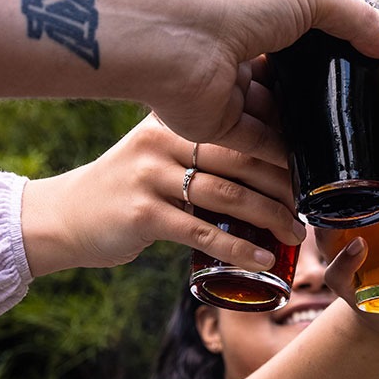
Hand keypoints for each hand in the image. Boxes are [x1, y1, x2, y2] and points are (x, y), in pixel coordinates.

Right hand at [21, 112, 304, 276]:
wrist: (64, 216)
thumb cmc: (128, 183)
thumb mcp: (161, 148)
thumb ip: (204, 140)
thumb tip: (270, 139)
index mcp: (176, 118)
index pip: (241, 125)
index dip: (282, 147)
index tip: (313, 168)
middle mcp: (163, 140)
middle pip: (241, 158)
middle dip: (284, 183)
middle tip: (313, 205)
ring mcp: (150, 176)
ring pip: (227, 195)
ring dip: (270, 217)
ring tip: (297, 234)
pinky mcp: (142, 214)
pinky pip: (202, 232)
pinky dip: (238, 248)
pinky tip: (264, 260)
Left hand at [147, 0, 378, 162]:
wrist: (175, 40)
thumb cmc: (235, 4)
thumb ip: (356, 20)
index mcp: (261, 17)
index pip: (303, 41)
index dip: (334, 58)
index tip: (367, 79)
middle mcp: (244, 53)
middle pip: (290, 85)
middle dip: (320, 102)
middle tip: (359, 121)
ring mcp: (230, 92)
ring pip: (276, 120)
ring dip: (305, 136)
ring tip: (345, 151)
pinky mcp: (218, 127)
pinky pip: (257, 146)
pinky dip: (284, 158)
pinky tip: (317, 170)